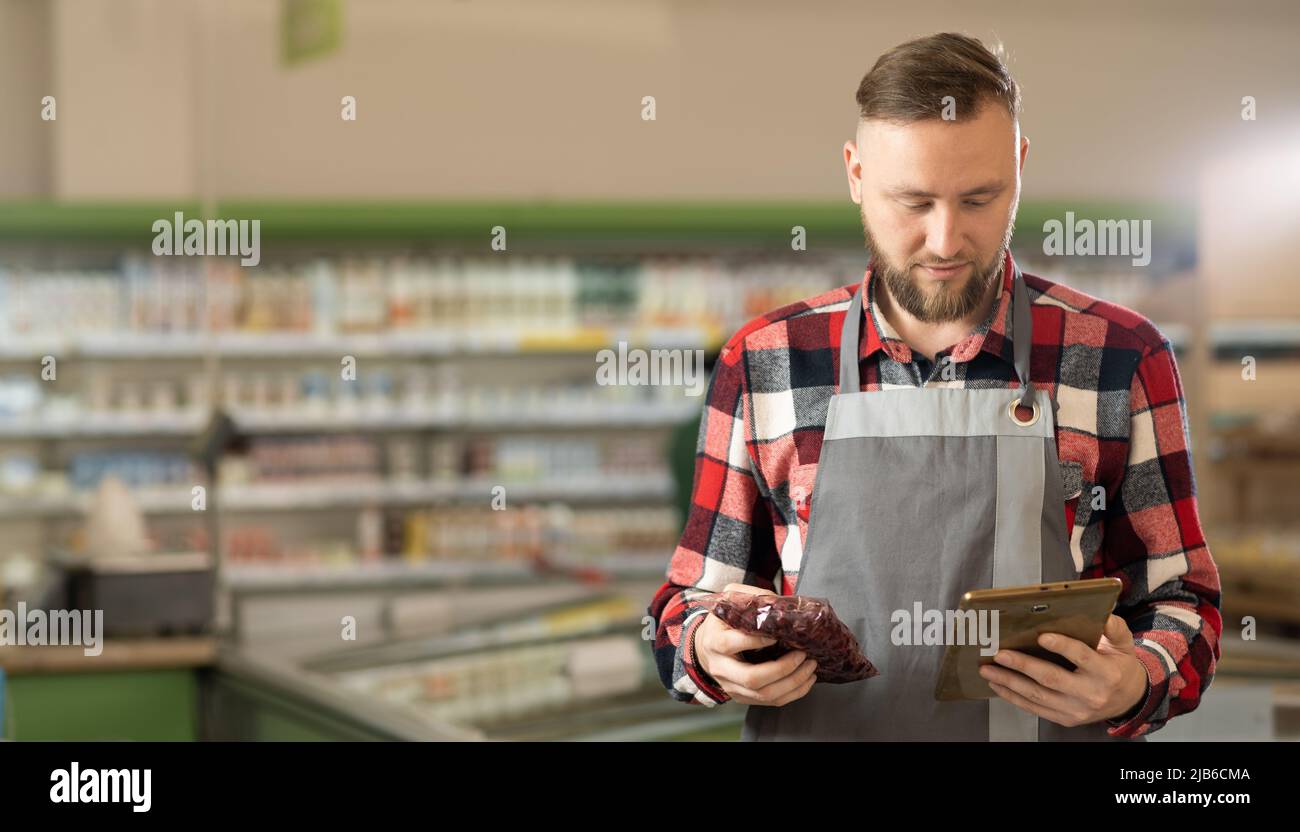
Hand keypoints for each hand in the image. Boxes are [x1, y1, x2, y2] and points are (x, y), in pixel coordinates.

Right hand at [694, 583, 818, 705]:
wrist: (706, 648)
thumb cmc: (722, 623)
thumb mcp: (729, 600)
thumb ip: (751, 597)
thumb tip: (779, 602)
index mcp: (715, 641)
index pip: (731, 644)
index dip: (756, 641)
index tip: (776, 636)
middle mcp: (721, 668)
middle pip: (751, 677)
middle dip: (783, 668)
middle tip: (802, 655)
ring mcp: (731, 686)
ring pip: (764, 694)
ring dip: (793, 682)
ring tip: (810, 667)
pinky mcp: (743, 697)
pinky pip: (771, 702)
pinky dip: (793, 693)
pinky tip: (806, 680)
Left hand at [979, 614, 1148, 726]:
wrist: (1128, 700)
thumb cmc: (1119, 666)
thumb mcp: (1123, 644)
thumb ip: (1114, 628)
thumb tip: (1103, 613)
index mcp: (1106, 673)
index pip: (1082, 657)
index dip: (1062, 647)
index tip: (1041, 636)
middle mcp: (1091, 694)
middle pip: (1052, 679)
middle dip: (1022, 666)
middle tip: (1000, 654)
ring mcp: (1077, 710)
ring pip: (1038, 696)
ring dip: (1009, 682)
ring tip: (988, 670)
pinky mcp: (1066, 719)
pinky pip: (1035, 709)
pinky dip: (1013, 697)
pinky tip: (998, 685)